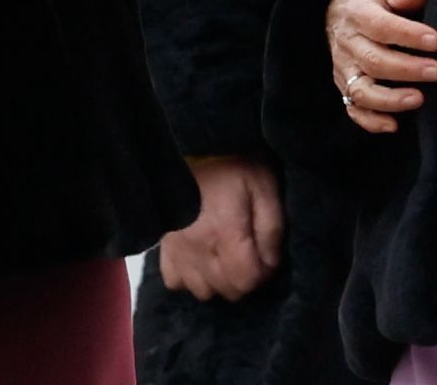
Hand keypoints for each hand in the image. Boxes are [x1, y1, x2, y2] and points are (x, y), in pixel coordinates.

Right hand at [157, 156, 283, 300]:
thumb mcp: (264, 189)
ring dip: (218, 281)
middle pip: (227, 290)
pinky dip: (189, 277)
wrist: (192, 147)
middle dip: (244, 278)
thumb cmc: (233, 167)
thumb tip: (271, 263)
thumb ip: (272, 229)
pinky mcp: (164, 246)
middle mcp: (199, 248)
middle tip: (248, 255)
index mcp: (226, 233)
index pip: (246, 280)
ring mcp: (178, 250)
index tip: (266, 256)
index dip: (263, 274)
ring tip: (225, 260)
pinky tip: (201, 261)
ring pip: (201, 290)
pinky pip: (175, 281)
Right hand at [326, 0, 436, 134]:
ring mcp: (344, 69)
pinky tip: (394, 125)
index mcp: (357, 14)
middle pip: (374, 60)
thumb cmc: (368, 2)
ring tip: (419, 100)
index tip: (436, 40)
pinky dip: (371, 121)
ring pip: (362, 90)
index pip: (381, 26)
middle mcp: (347, 43)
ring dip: (390, 99)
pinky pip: (353, 109)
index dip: (408, 34)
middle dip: (406, 69)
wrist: (334, 12)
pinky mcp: (343, 87)